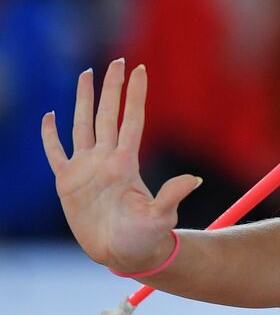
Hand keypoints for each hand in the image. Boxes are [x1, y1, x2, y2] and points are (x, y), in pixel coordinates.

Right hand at [40, 59, 203, 273]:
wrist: (124, 254)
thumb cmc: (145, 237)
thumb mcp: (160, 216)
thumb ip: (172, 196)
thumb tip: (194, 180)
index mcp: (126, 162)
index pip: (131, 119)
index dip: (134, 94)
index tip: (140, 69)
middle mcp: (106, 159)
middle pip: (108, 114)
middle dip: (112, 87)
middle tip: (118, 61)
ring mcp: (86, 169)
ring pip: (83, 125)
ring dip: (83, 100)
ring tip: (86, 74)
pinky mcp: (67, 183)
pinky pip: (56, 153)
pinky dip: (50, 135)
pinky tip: (49, 116)